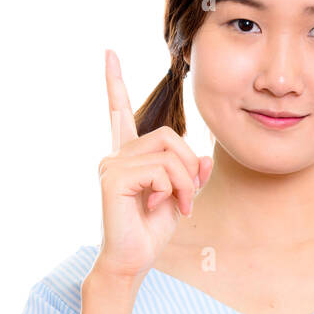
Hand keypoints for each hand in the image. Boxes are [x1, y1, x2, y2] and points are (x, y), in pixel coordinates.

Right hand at [93, 49, 212, 278]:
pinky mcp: (114, 178)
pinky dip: (172, 189)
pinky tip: (158, 207)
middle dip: (189, 166)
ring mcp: (112, 164)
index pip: (120, 112)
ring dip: (184, 182)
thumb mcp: (180, 197)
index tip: (109, 53)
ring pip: (169, 154)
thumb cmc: (151, 230)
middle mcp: (117, 154)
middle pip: (169, 135)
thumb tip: (204, 158)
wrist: (132, 260)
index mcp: (130, 155)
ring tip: (177, 205)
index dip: (115, 82)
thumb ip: (190, 174)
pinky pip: (160, 170)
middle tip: (188, 197)